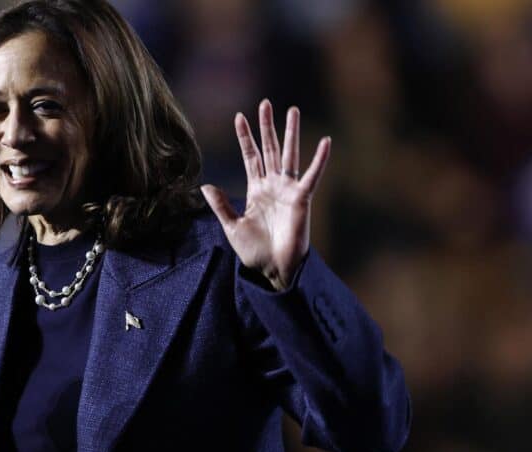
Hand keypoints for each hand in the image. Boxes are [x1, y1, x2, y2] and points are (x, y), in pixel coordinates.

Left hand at [201, 99, 330, 290]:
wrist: (272, 269)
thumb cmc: (254, 251)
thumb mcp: (232, 226)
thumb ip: (221, 205)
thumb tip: (206, 186)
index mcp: (256, 189)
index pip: (250, 157)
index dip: (245, 137)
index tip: (239, 117)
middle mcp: (273, 185)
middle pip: (270, 148)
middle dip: (267, 126)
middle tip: (266, 103)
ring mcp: (288, 190)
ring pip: (289, 155)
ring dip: (291, 133)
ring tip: (292, 110)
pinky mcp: (302, 199)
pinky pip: (311, 175)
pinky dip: (319, 160)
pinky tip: (325, 141)